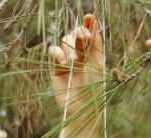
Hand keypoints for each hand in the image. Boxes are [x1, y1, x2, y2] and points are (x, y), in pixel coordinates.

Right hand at [49, 14, 104, 137]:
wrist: (81, 107)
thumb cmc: (94, 87)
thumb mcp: (97, 62)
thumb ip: (95, 41)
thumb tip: (94, 19)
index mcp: (93, 52)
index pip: (88, 32)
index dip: (88, 23)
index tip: (89, 17)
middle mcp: (80, 54)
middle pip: (75, 33)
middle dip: (79, 35)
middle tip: (83, 40)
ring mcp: (66, 60)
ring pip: (64, 40)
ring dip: (69, 47)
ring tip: (74, 62)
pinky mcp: (54, 67)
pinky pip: (53, 51)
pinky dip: (58, 54)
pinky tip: (64, 63)